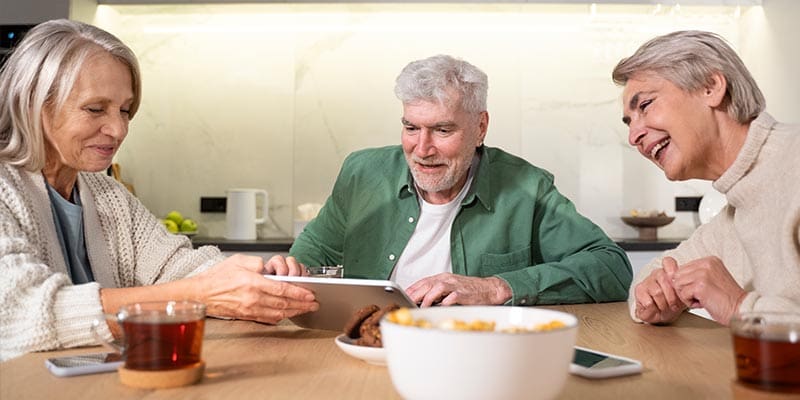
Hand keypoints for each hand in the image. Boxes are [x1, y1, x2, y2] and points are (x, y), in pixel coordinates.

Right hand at [193, 254, 317, 323]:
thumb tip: (269, 268)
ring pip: (278, 313)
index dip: (298, 293)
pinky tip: (288, 314)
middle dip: (301, 304)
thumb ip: (257, 263)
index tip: (309, 294)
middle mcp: (253, 298)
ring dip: (294, 312)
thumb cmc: (217, 277)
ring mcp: (250, 309)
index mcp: (253, 283)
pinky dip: (281, 317)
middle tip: (313, 303)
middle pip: (284, 303)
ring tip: (305, 309)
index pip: (282, 289)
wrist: (201, 294)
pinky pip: (268, 318)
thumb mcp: (238, 260)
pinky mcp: (247, 315)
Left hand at [405, 273, 511, 306]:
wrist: (490, 289)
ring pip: (437, 288)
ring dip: (428, 298)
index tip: (403, 295)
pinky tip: (439, 307)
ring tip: (421, 306)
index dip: (412, 288)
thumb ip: (438, 292)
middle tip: (407, 301)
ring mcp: (456, 286)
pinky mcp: (464, 294)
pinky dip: (445, 302)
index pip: (423, 281)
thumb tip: (422, 301)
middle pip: (427, 284)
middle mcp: (448, 279)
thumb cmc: (470, 290)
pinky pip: (452, 297)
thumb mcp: (451, 287)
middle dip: (415, 293)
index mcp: (443, 278)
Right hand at [633, 257, 684, 323]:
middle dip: (672, 297)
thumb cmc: (672, 304)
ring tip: (665, 308)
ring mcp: (647, 281)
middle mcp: (656, 274)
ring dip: (663, 304)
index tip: (677, 285)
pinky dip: (654, 309)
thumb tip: (685, 287)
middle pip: (665, 280)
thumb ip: (684, 288)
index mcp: (668, 272)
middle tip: (674, 305)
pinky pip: (648, 302)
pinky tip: (655, 309)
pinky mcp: (639, 291)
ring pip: (657, 292)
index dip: (673, 272)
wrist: (660, 315)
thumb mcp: (683, 297)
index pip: (668, 262)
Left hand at [671, 256, 745, 325]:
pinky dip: (690, 302)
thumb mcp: (711, 279)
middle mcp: (706, 263)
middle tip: (701, 296)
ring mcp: (703, 273)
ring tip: (703, 299)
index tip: (701, 290)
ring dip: (687, 296)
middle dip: (685, 289)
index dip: (687, 283)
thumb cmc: (726, 298)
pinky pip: (683, 294)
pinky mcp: (700, 285)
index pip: (682, 268)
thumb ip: (695, 274)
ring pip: (678, 284)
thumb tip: (672, 276)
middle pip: (677, 275)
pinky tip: (704, 303)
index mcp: (709, 260)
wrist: (740, 310)